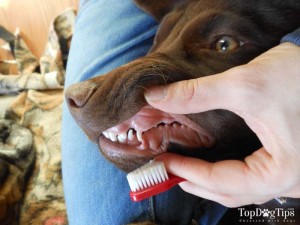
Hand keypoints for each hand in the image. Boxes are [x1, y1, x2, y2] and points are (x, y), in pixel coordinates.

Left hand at [144, 43, 299, 206]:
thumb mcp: (245, 84)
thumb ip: (198, 93)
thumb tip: (157, 97)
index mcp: (282, 172)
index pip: (222, 181)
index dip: (187, 172)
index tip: (163, 161)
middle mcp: (289, 182)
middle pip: (230, 192)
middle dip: (195, 182)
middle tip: (167, 169)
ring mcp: (290, 176)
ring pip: (241, 190)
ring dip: (209, 181)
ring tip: (184, 170)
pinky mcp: (287, 164)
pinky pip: (251, 180)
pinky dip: (226, 175)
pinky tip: (212, 164)